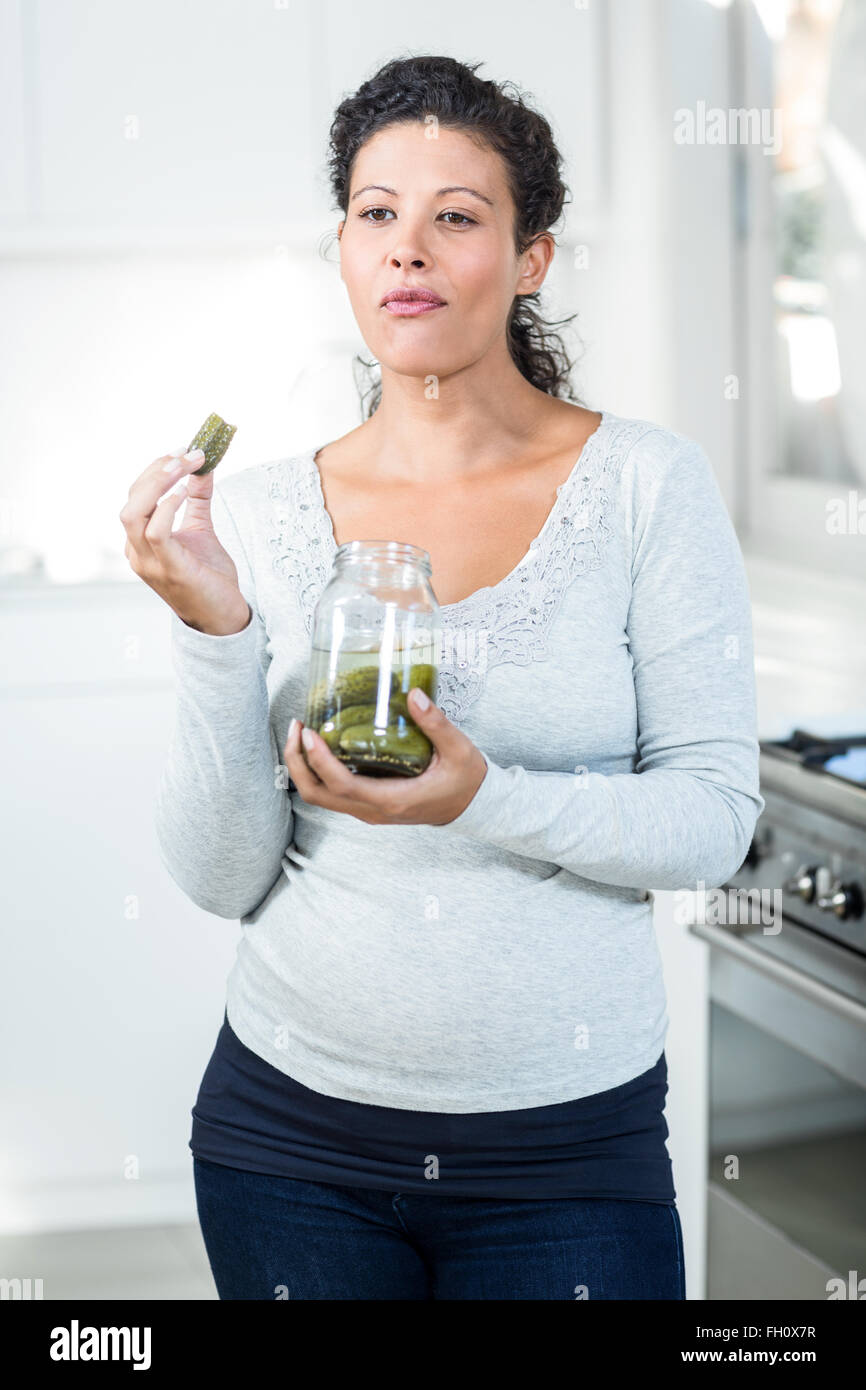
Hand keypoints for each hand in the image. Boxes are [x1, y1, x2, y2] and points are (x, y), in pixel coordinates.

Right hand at [119, 446, 250, 634]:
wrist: (222, 617)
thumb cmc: (209, 577)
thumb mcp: (201, 529)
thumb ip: (198, 499)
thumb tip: (203, 466)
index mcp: (140, 542)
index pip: (135, 497)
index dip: (155, 470)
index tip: (182, 451)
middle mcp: (137, 552)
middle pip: (131, 501)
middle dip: (156, 471)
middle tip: (185, 453)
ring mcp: (149, 562)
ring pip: (134, 513)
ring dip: (159, 484)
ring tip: (184, 467)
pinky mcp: (168, 569)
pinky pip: (156, 532)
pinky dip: (167, 507)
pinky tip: (184, 493)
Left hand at [282, 689, 487, 825]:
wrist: (474, 807)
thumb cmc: (466, 781)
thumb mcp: (459, 750)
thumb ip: (436, 723)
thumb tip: (414, 694)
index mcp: (392, 801)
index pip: (342, 785)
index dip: (319, 761)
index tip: (310, 733)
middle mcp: (373, 811)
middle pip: (318, 794)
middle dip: (298, 762)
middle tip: (297, 727)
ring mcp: (368, 811)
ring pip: (321, 796)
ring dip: (304, 767)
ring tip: (303, 733)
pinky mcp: (368, 805)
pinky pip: (332, 792)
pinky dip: (318, 771)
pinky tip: (322, 745)